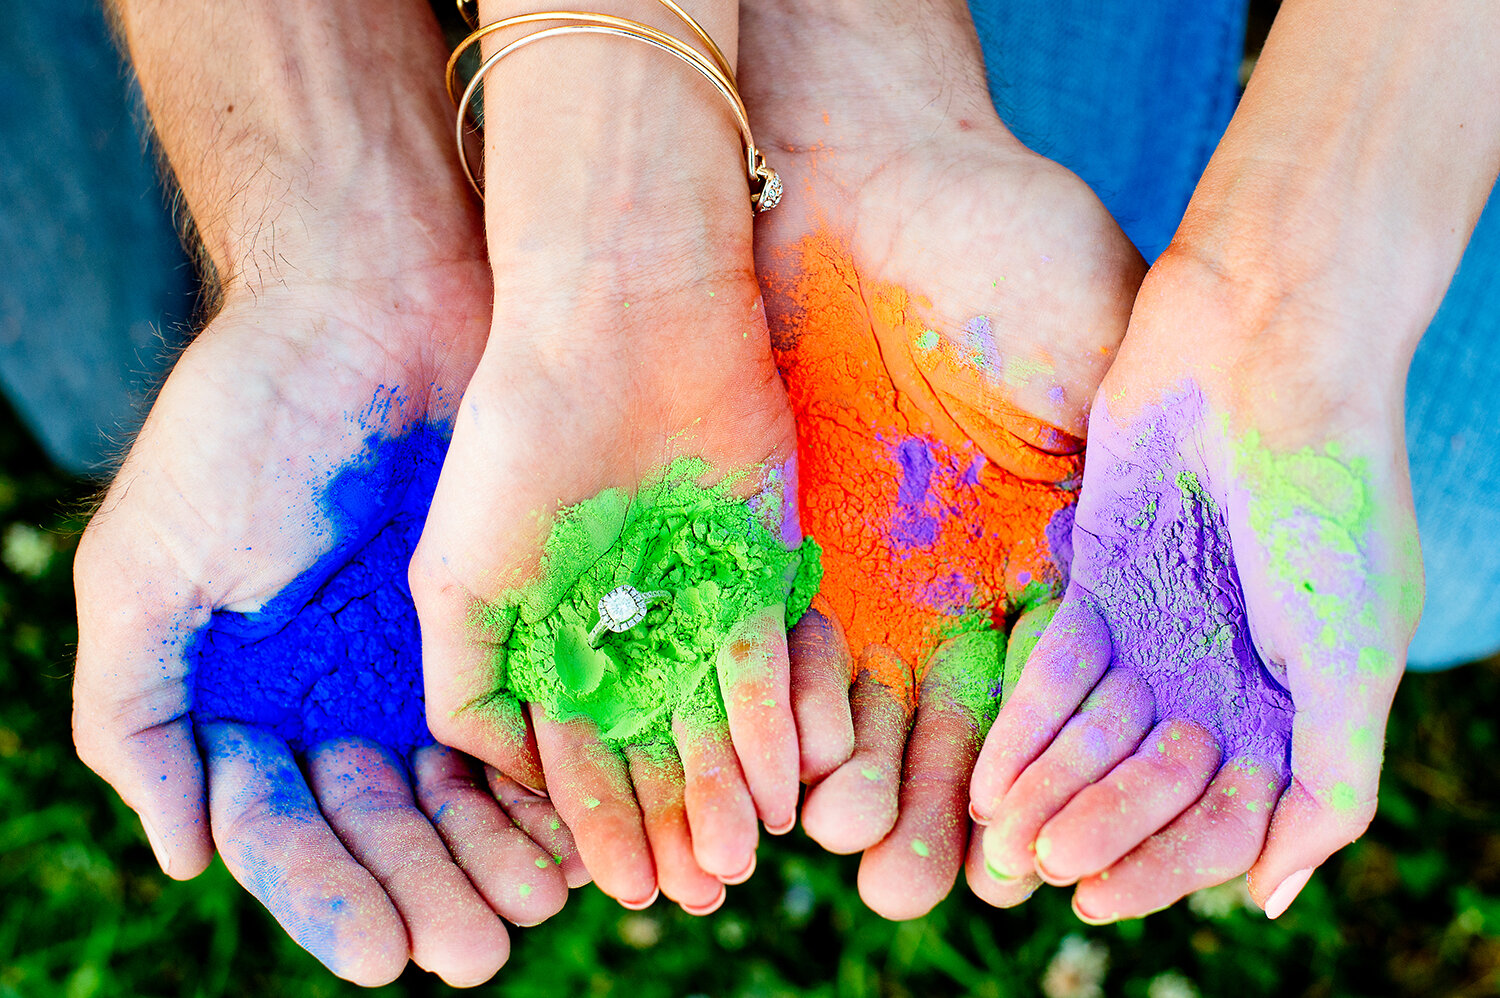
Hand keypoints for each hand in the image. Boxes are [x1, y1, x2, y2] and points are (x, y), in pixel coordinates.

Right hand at [74, 269, 588, 983]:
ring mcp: (434, 651)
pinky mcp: (517, 608)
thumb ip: (134, 710)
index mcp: (256, 693)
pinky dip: (557, 771)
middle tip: (479, 951)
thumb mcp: (148, 568)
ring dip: (504, 850)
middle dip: (435, 888)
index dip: (335, 895)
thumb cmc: (247, 424)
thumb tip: (189, 855)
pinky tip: (586, 820)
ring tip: (546, 902)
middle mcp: (348, 688)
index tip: (384, 954)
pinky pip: (540, 713)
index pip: (291, 828)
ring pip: (472, 785)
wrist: (371, 297)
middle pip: (393, 824)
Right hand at [412, 0, 802, 915]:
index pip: (576, 750)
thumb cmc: (518, 435)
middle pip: (653, 746)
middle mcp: (627, 622)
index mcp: (552, 630)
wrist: (617, 317)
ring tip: (737, 862)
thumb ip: (464, 678)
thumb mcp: (457, 572)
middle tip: (688, 894)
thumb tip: (499, 778)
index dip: (593, 822)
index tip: (614, 887)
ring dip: (727, 789)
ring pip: (716, 715)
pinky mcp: (763, 558)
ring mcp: (698, 593)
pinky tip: (789, 785)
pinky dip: (781, 720)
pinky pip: (776, 655)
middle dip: (669, 822)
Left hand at [740, 0, 1143, 918]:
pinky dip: (772, 702)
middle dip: (921, 812)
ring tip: (829, 850)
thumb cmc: (1005, 240)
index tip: (1022, 855)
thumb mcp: (1099, 350)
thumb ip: (1119, 481)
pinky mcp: (767, 536)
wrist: (865, 169)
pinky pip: (769, 636)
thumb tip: (1153, 608)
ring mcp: (854, 566)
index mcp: (1036, 561)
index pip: (1044, 698)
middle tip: (902, 887)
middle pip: (938, 729)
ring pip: (847, 705)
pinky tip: (774, 765)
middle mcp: (943, 584)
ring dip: (838, 784)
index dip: (1035, 778)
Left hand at [969, 0, 1499, 921]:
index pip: (1226, 817)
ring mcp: (1162, 626)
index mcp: (1300, 703)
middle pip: (1151, 786)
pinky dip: (1025, 723)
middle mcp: (1227, 673)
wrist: (1271, 350)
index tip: (1101, 900)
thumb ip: (1331, 779)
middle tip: (1038, 873)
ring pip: (1096, 736)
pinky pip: (1055, 668)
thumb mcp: (1354, 652)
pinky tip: (982, 771)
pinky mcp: (1099, 577)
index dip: (1165, 864)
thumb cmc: (1329, 495)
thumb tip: (1275, 897)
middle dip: (1097, 828)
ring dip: (1050, 789)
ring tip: (994, 838)